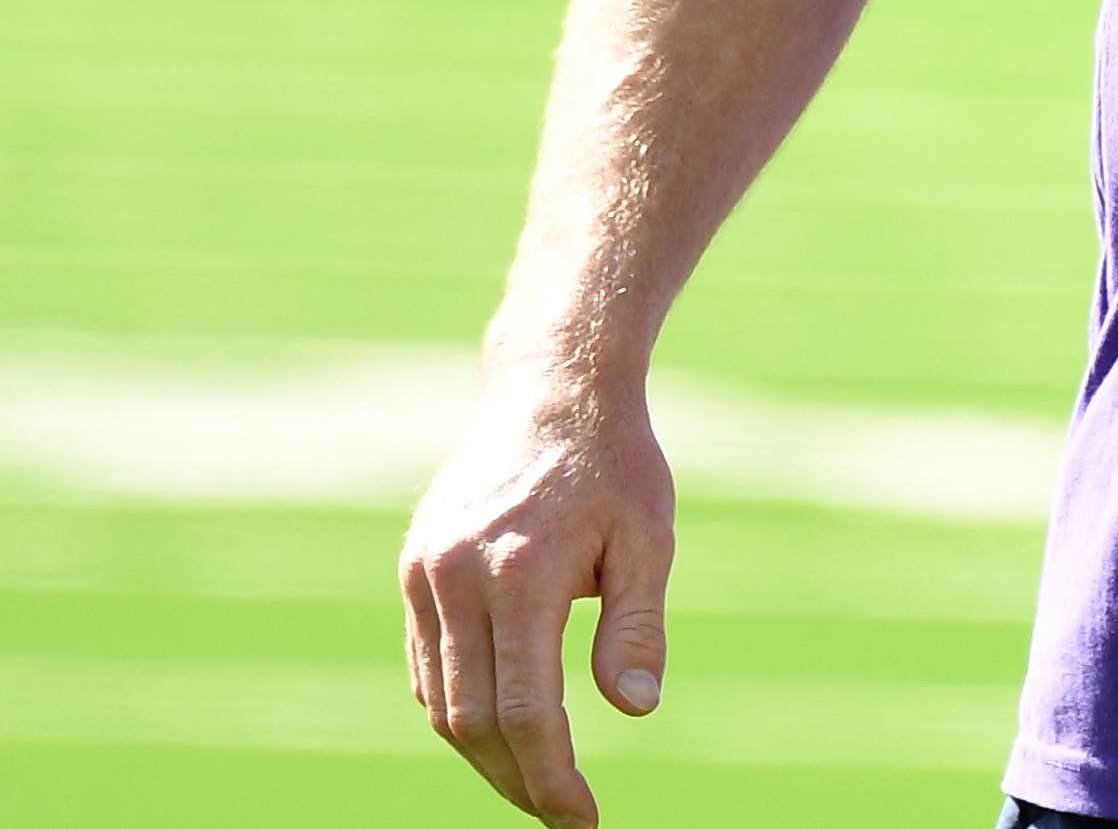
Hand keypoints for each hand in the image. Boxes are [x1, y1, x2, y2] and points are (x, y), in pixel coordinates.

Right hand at [400, 365, 675, 826]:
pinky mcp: (415, 569)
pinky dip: (460, 707)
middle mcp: (456, 577)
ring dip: (482, 752)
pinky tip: (501, 727)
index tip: (578, 819)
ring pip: (441, 699)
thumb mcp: (647, 538)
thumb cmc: (615, 463)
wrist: (552, 386)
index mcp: (520, 572)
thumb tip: (633, 711)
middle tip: (560, 813)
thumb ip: (636, 627)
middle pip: (472, 718)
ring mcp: (425, 573)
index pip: (524, 709)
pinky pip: (429, 663)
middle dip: (515, 778)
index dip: (548, 776)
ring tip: (536, 781)